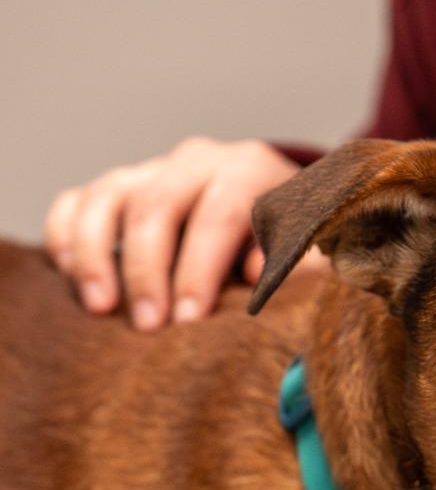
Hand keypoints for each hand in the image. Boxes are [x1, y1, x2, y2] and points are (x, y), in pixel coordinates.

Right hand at [45, 137, 320, 329]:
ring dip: (96, 254)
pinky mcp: (119, 188)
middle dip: (148, 270)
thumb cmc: (297, 246)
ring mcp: (153, 171)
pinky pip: (77, 202)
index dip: (202, 268)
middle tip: (149, 326)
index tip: (189, 318)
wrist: (278, 218)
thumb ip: (300, 265)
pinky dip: (67, 236)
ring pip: (108, 198)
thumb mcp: (314, 253)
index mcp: (250, 170)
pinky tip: (70, 276)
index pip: (220, 213)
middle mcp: (197, 162)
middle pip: (157, 206)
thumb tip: (257, 276)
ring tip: (100, 308)